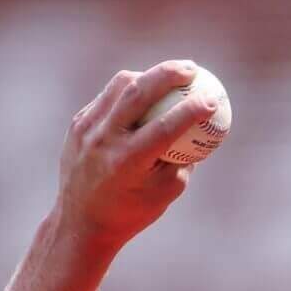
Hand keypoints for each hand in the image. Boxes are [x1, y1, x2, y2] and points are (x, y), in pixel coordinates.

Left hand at [49, 61, 216, 250]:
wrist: (81, 222)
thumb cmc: (133, 211)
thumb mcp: (167, 192)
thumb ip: (185, 158)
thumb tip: (204, 128)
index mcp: (128, 162)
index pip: (165, 127)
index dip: (191, 109)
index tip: (212, 99)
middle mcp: (104, 140)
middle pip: (138, 92)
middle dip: (169, 73)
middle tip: (192, 69)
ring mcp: (87, 128)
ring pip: (120, 86)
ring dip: (148, 75)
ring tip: (171, 74)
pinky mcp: (79, 123)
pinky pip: (109, 97)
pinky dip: (130, 91)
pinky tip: (148, 91)